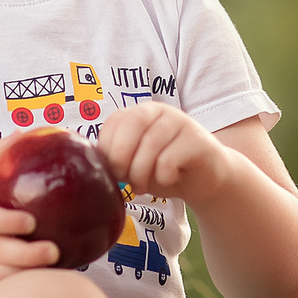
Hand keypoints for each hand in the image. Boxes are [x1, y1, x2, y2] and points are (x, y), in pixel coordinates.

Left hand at [98, 102, 236, 205]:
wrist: (205, 179)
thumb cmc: (164, 170)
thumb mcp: (134, 163)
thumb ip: (116, 157)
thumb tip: (93, 164)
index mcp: (140, 113)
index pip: (114, 121)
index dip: (108, 149)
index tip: (112, 171)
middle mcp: (160, 111)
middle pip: (133, 123)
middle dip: (122, 156)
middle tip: (124, 179)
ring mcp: (181, 123)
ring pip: (151, 144)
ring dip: (141, 172)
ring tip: (143, 186)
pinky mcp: (198, 140)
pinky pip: (170, 159)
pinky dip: (164, 176)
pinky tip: (170, 178)